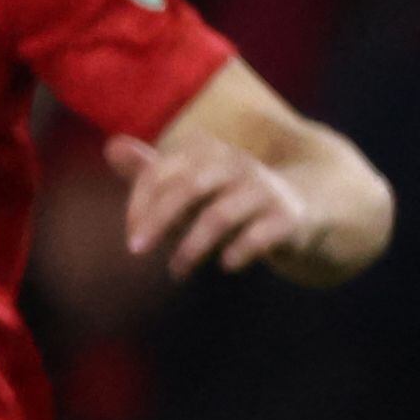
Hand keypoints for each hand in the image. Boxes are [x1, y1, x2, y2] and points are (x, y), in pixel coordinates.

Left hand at [108, 130, 313, 278]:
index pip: (162, 172)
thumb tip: (111, 147)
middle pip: (189, 187)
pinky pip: (259, 236)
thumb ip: (151, 173)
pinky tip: (225, 266)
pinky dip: (237, 253)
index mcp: (208, 153)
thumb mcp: (190, 186)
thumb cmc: (231, 199)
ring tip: (176, 272)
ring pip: (220, 216)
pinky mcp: (288, 218)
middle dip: (158, 220)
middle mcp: (236, 165)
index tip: (131, 236)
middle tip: (136, 251)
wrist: (308, 207)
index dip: (140, 203)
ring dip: (191, 248)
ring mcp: (265, 190)